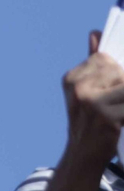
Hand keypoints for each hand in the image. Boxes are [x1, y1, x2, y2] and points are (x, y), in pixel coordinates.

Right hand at [63, 31, 123, 165]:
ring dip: (123, 99)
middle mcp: (79, 88)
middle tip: (112, 103)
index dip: (114, 72)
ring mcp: (91, 102)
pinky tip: (119, 120)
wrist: (82, 157)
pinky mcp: (106, 116)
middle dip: (120, 86)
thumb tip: (95, 33)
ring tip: (116, 111)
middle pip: (119, 71)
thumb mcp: (86, 90)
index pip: (105, 58)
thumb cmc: (89, 121)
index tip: (110, 89)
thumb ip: (93, 62)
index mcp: (72, 79)